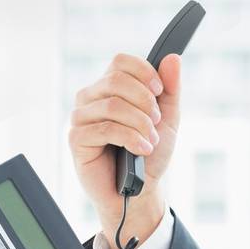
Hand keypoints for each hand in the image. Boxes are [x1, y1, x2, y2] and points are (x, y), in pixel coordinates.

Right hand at [68, 51, 182, 248]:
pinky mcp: (77, 139)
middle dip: (145, 102)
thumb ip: (170, 88)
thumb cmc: (149, 152)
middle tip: (157, 123)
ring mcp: (81, 117)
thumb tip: (172, 58)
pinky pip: (105, 129)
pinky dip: (130, 138)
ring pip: (113, 105)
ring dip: (141, 124)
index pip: (120, 61)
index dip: (144, 72)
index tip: (159, 91)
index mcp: (110, 87)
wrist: (140, 189)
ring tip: (151, 141)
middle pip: (117, 80)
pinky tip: (141, 150)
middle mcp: (91, 98)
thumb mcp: (168, 118)